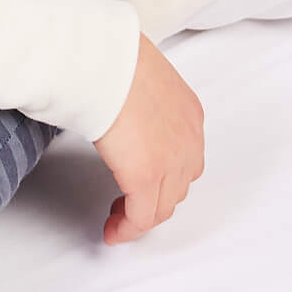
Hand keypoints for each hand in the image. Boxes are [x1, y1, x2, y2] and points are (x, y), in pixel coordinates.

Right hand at [92, 33, 204, 244]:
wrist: (103, 61)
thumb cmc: (110, 59)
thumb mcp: (137, 78)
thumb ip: (136, 98)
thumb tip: (114, 104)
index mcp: (188, 112)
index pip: (186, 158)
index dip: (164, 177)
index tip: (141, 183)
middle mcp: (188, 139)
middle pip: (179, 187)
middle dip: (154, 201)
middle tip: (128, 206)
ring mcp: (171, 161)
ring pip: (163, 206)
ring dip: (142, 217)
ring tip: (119, 220)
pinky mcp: (145, 177)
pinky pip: (142, 217)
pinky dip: (128, 229)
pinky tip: (113, 232)